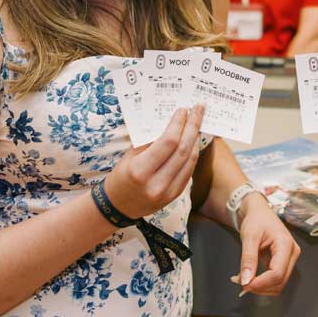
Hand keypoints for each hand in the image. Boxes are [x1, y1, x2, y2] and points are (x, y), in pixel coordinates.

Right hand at [106, 105, 204, 219]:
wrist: (118, 206)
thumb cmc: (121, 177)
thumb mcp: (129, 156)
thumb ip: (149, 141)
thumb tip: (169, 122)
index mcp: (140, 171)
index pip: (168, 142)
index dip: (178, 124)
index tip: (183, 110)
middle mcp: (157, 183)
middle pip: (182, 150)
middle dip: (192, 126)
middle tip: (199, 109)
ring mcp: (168, 192)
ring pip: (190, 160)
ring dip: (196, 138)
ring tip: (198, 122)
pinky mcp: (175, 195)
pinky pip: (189, 170)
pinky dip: (193, 153)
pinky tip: (194, 141)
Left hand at [235, 194, 300, 296]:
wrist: (260, 213)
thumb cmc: (257, 219)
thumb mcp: (249, 236)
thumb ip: (248, 259)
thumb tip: (246, 280)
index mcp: (285, 244)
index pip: (277, 273)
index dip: (261, 283)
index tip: (245, 285)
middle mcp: (291, 253)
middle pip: (279, 281)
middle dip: (260, 287)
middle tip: (240, 283)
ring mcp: (289, 259)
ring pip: (278, 284)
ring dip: (260, 287)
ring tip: (242, 279)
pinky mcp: (283, 263)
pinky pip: (275, 279)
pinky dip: (262, 283)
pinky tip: (249, 277)